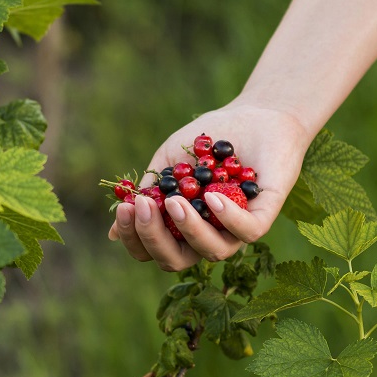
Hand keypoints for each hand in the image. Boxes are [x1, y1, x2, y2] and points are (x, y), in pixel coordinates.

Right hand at [107, 101, 309, 270]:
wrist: (251, 115)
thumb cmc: (205, 142)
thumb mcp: (167, 164)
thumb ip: (146, 195)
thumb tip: (112, 233)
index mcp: (180, 229)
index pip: (152, 250)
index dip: (134, 239)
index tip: (125, 209)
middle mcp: (207, 236)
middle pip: (176, 261)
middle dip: (154, 238)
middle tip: (144, 207)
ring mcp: (236, 230)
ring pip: (211, 251)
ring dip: (188, 229)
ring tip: (176, 200)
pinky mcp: (264, 216)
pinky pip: (247, 232)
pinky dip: (227, 218)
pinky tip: (211, 197)